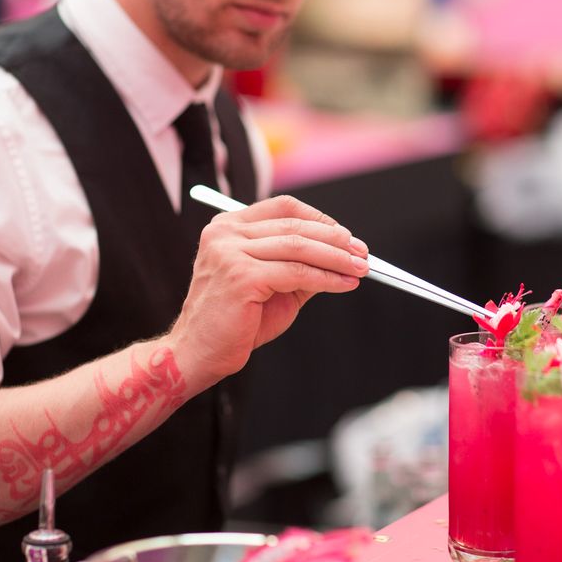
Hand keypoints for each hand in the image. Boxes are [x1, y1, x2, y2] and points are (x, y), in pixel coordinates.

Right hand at [169, 195, 368, 389]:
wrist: (199, 353)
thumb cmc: (234, 321)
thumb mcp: (272, 284)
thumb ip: (300, 265)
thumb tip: (342, 255)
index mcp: (228, 226)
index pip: (283, 208)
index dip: (319, 219)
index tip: (346, 236)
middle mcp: (226, 233)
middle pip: (294, 225)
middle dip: (335, 239)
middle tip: (363, 253)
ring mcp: (230, 252)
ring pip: (299, 247)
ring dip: (336, 258)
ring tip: (361, 268)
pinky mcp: (241, 276)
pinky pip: (297, 273)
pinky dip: (327, 278)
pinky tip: (344, 284)